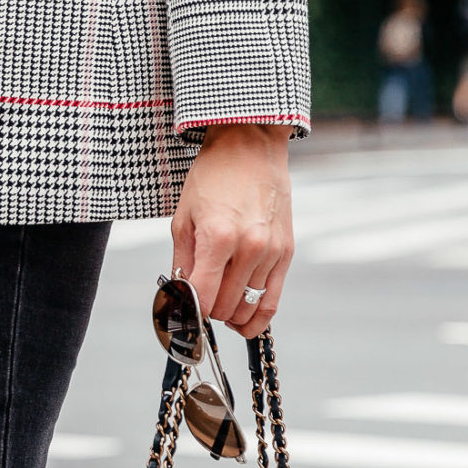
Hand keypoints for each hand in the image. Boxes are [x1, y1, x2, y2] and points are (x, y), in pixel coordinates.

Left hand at [171, 125, 293, 340]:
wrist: (250, 147)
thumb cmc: (212, 177)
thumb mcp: (184, 217)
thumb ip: (182, 262)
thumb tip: (181, 298)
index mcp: (218, 238)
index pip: (203, 298)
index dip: (189, 310)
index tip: (183, 309)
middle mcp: (249, 248)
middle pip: (225, 307)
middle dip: (207, 310)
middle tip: (199, 301)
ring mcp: (271, 252)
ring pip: (248, 309)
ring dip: (230, 315)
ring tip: (219, 305)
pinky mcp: (286, 253)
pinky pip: (273, 300)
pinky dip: (256, 318)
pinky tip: (241, 321)